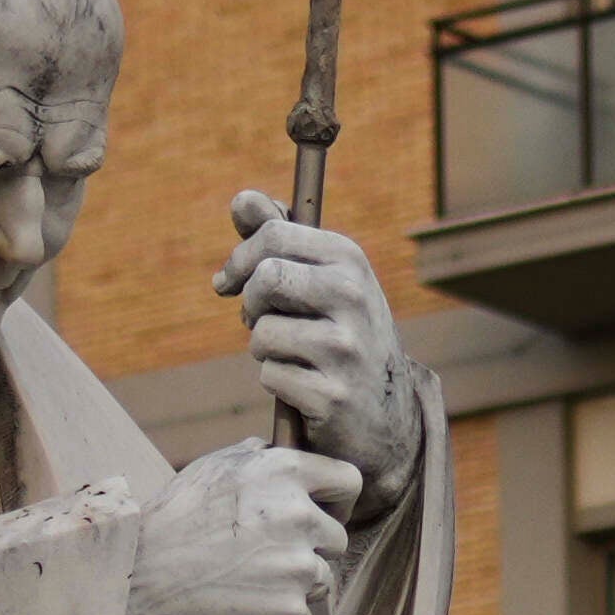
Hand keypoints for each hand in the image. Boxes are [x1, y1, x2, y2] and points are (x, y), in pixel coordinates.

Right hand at [121, 436, 366, 614]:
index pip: (349, 481)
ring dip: (293, 586)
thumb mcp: (207, 470)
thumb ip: (253, 457)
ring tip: (244, 584)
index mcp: (283, 473)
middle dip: (309, 549)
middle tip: (264, 559)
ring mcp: (298, 567)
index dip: (335, 501)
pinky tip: (243, 611)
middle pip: (336, 538)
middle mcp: (298, 515)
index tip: (319, 515)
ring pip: (321, 580)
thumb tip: (275, 449)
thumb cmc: (168, 525)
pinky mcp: (291, 612)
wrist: (134, 585)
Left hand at [226, 192, 424, 522]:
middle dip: (250, 304)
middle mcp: (354, 298)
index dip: (239, 258)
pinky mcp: (333, 395)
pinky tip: (303, 386)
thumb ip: (280, 236)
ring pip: (261, 333)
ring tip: (291, 355)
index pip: (274, 234)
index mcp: (351, 260)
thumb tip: (241, 200)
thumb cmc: (342, 334)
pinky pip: (271, 376)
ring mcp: (346, 349)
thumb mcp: (323, 278)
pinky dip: (276, 382)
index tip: (227, 281)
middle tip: (259, 319)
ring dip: (263, 348)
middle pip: (264, 279)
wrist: (386, 413)